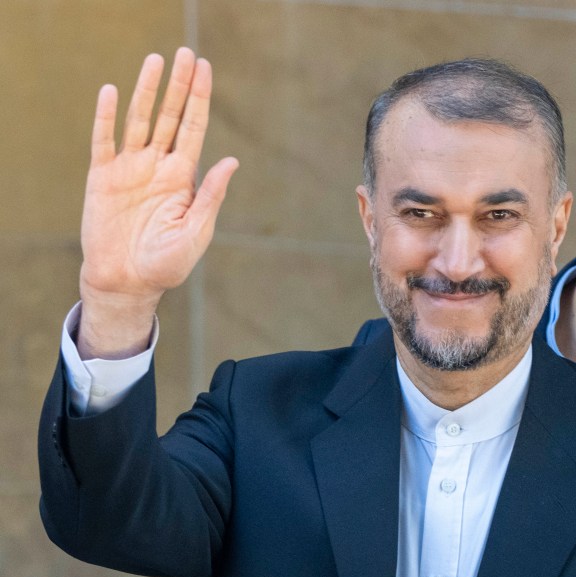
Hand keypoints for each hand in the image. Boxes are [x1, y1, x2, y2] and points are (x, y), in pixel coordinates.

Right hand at [77, 48, 238, 358]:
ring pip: (139, 120)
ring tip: (154, 61)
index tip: (205, 68)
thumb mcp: (196, 231)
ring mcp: (130, 169)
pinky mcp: (103, 178)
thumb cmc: (167, 262)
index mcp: (184, 176)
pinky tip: (112, 92)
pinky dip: (107, 117)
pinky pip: (104, 141)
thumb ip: (211, 196)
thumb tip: (232, 161)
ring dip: (146, 91)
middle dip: (179, 85)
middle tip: (185, 53)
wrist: (128, 282)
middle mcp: (158, 165)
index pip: (194, 127)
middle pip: (170, 116)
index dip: (200, 98)